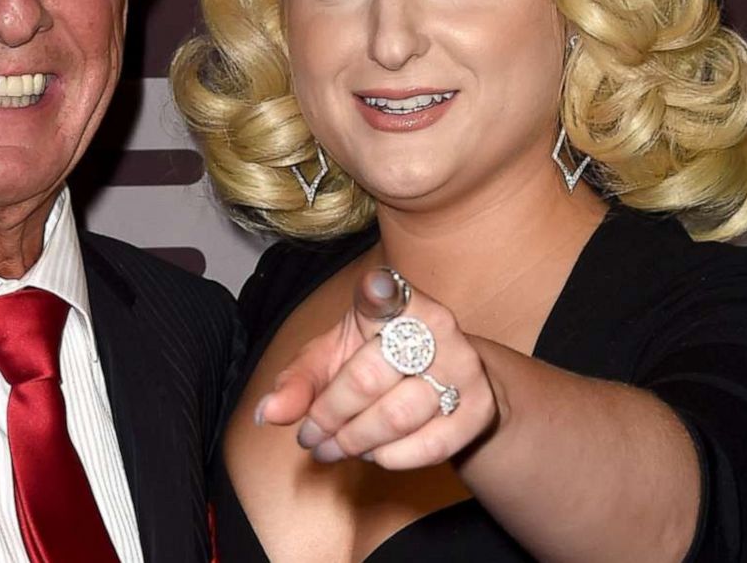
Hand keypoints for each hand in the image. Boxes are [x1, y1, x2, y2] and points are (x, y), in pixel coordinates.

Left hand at [255, 268, 498, 469]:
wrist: (446, 381)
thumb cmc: (376, 360)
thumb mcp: (333, 357)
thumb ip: (298, 379)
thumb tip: (267, 413)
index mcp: (400, 302)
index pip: (387, 296)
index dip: (380, 294)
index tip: (374, 288)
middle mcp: (439, 329)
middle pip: (369, 377)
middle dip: (329, 414)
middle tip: (309, 435)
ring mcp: (464, 369)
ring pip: (396, 416)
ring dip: (353, 442)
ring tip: (332, 448)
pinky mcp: (479, 409)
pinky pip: (427, 446)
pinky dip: (389, 457)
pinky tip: (373, 452)